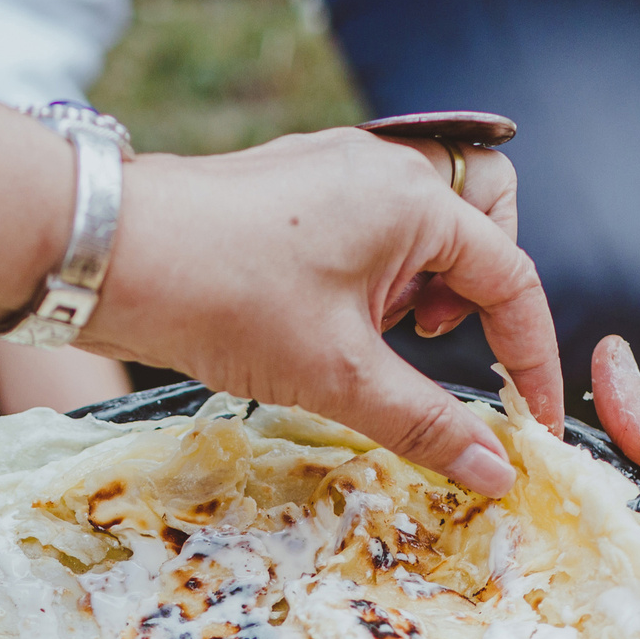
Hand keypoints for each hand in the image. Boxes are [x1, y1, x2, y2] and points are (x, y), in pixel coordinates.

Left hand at [89, 129, 558, 496]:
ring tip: (367, 333)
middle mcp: (381, 167)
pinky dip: (374, 271)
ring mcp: (334, 170)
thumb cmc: (223, 299)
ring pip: (424, 219)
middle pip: (483, 215)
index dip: (529, 356)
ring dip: (420, 282)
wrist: (108, 257)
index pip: (510, 277)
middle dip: (479, 287)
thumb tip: (497, 471)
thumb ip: (427, 423)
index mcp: (411, 198)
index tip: (531, 420)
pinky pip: (369, 222)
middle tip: (425, 340)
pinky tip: (324, 317)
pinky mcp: (294, 188)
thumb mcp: (337, 376)